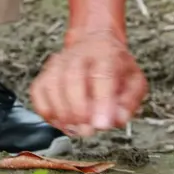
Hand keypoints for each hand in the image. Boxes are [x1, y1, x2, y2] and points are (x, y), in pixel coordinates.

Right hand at [29, 30, 146, 136]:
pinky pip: (38, 92)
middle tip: (87, 131)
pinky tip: (61, 122)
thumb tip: (115, 120)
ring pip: (51, 85)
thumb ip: (128, 102)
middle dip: (78, 109)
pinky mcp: (44, 74)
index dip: (101, 101)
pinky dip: (46, 111)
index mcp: (106, 53)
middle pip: (71, 77)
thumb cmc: (115, 66)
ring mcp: (58, 62)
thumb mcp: (134, 81)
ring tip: (76, 129)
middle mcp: (78, 54)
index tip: (102, 125)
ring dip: (61, 113)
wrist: (94, 43)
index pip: (102, 74)